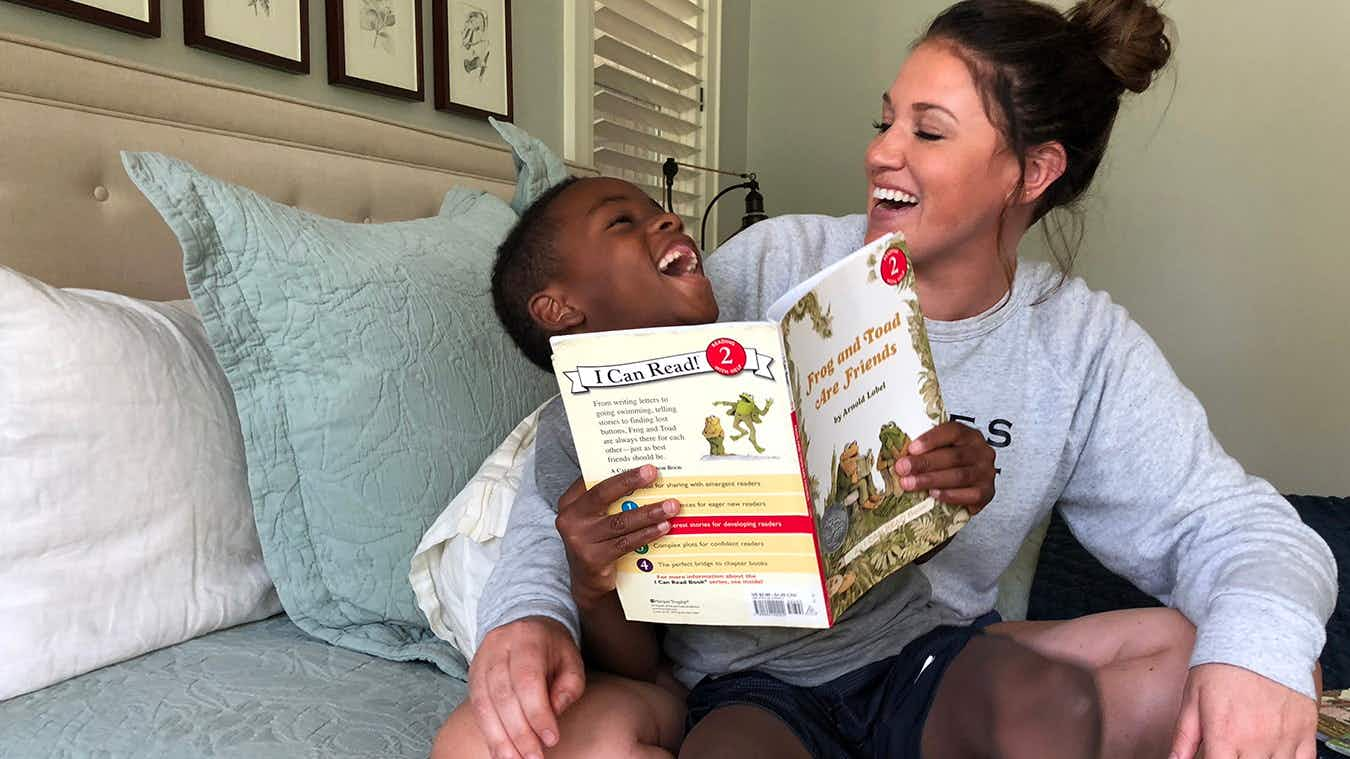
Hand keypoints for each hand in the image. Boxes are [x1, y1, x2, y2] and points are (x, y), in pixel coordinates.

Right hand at [469, 616, 585, 758]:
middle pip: (503, 694)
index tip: (551, 739)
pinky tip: (500, 752)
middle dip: (519, 732)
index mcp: (528, 638)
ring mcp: (481, 659)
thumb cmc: (554, 650)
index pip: (528, 679)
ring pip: (484, 703)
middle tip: (533, 757)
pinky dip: (489, 733)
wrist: (528, 626)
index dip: (537, 713)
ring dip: (500, 738)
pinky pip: (476, 707)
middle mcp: (499, 645)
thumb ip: (569, 687)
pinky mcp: (472, 674)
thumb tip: (553, 714)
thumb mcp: (572, 662)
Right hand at [555, 465, 678, 608]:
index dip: (621, 472)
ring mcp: (580, 540)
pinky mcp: (593, 559)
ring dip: (648, 513)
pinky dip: (646, 534)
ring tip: (670, 507)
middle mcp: (570, 518)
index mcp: (571, 502)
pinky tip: (663, 528)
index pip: (596, 480)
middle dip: (630, 482)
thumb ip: (610, 500)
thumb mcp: (595, 517)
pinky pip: (625, 543)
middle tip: (653, 474)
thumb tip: (646, 478)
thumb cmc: (597, 540)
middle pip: (603, 495)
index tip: (647, 466)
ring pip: (619, 521)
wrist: (588, 581)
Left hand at [894, 421, 996, 513]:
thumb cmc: (949, 463)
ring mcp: (986, 472)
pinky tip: (934, 495)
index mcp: (969, 435)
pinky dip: (950, 495)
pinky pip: (969, 495)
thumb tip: (899, 456)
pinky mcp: (987, 492)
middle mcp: (982, 451)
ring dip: (931, 480)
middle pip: (953, 456)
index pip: (953, 431)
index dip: (931, 439)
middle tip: (902, 469)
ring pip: (959, 476)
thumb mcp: (940, 450)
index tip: (911, 448)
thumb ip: (925, 450)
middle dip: (925, 463)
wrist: (969, 485)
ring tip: (910, 484)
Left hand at [1169, 663, 1316, 758]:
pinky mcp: (1305, 731)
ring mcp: (1284, 738)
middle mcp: (1256, 742)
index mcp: (1225, 735)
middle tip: (1230, 748)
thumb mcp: (1192, 698)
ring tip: (1247, 748)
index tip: (1213, 757)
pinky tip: (1272, 752)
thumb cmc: (1221, 666)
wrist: (1259, 637)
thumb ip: (1184, 737)